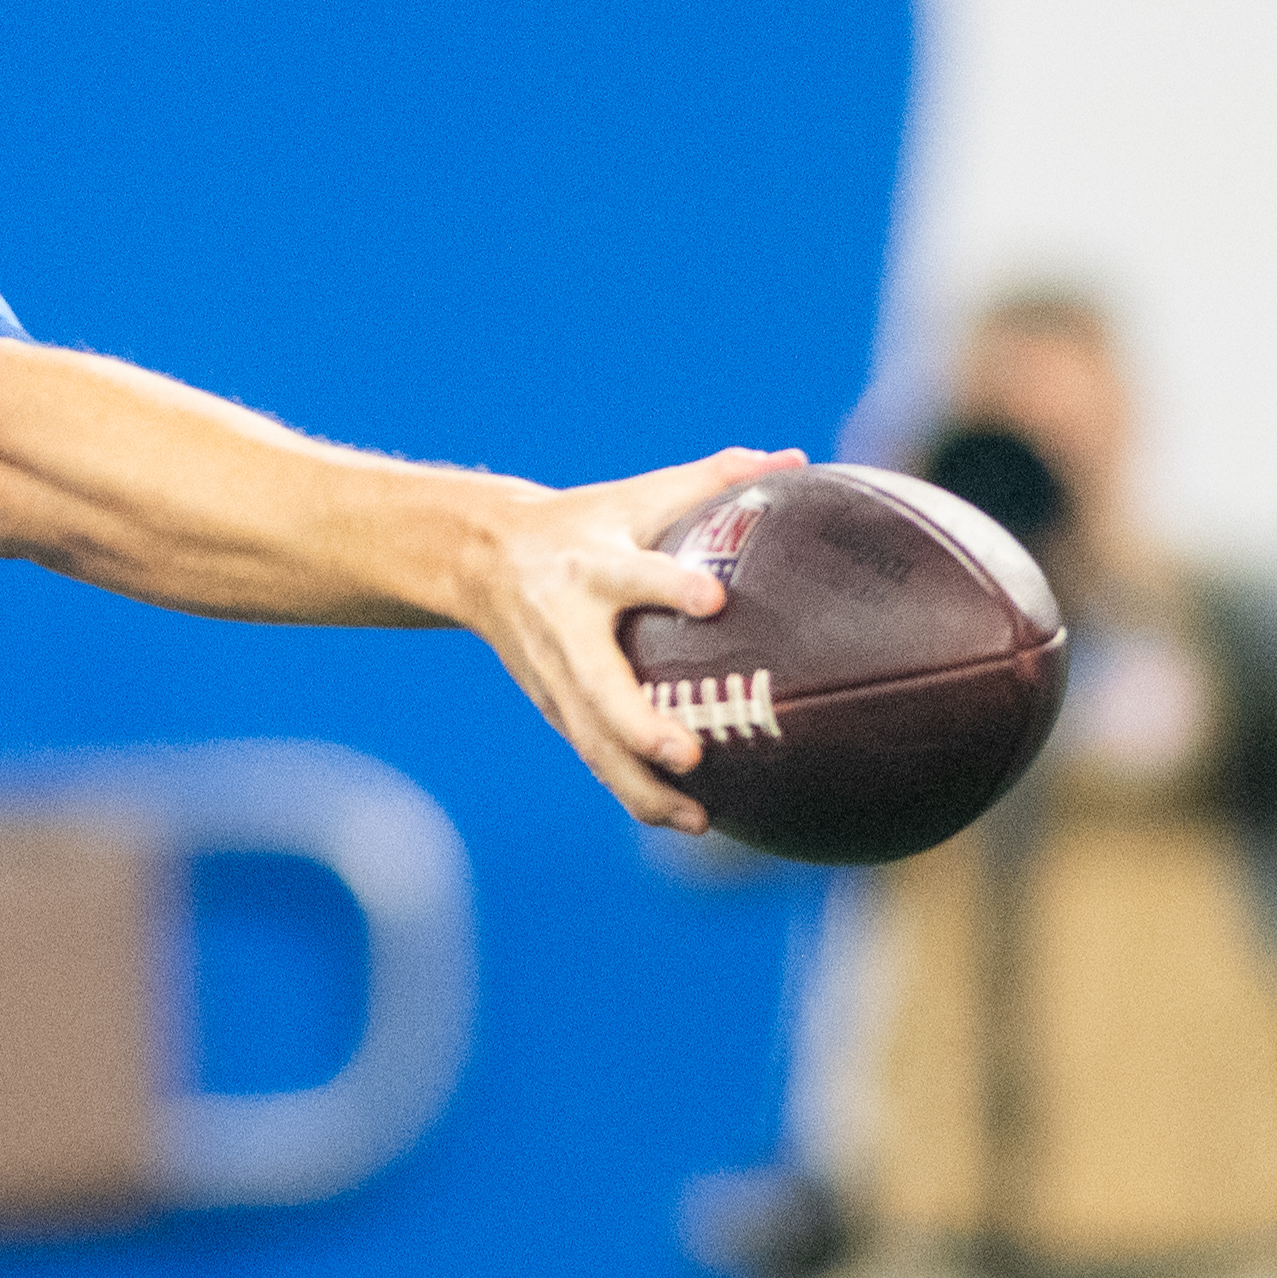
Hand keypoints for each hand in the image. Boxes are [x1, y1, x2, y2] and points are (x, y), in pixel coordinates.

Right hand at [468, 447, 794, 831]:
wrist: (480, 558)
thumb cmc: (586, 521)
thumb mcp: (637, 494)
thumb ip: (715, 477)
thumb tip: (796, 456)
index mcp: (592, 566)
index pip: (632, 576)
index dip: (669, 586)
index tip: (713, 598)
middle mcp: (569, 627)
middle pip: (599, 685)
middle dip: (638, 725)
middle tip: (688, 754)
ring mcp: (557, 677)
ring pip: (594, 741)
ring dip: (640, 785)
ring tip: (698, 819)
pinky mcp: (555, 708)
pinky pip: (596, 758)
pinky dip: (635, 793)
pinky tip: (687, 821)